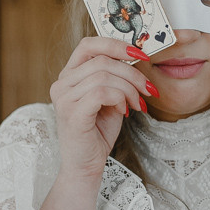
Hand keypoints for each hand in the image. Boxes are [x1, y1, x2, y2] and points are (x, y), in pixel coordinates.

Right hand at [50, 37, 152, 183]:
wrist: (86, 165)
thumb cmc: (97, 132)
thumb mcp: (109, 98)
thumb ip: (115, 77)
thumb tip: (138, 57)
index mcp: (69, 75)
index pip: (89, 44)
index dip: (116, 44)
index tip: (140, 55)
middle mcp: (61, 83)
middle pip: (102, 60)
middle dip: (132, 73)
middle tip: (147, 90)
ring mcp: (63, 98)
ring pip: (104, 76)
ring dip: (129, 89)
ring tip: (137, 104)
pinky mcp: (72, 113)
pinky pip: (102, 92)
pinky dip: (119, 99)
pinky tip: (124, 111)